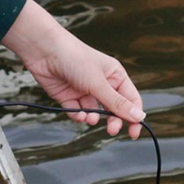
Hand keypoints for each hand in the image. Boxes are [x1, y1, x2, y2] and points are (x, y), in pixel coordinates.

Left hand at [0, 0, 144, 137]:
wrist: (44, 51)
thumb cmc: (75, 58)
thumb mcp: (99, 83)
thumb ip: (117, 103)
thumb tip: (139, 117)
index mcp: (115, 75)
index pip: (130, 99)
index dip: (134, 115)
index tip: (134, 132)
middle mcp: (101, 83)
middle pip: (113, 108)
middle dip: (113, 120)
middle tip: (112, 130)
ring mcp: (84, 90)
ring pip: (94, 112)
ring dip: (93, 117)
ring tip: (90, 117)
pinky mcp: (68, 96)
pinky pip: (77, 112)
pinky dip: (79, 116)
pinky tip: (78, 114)